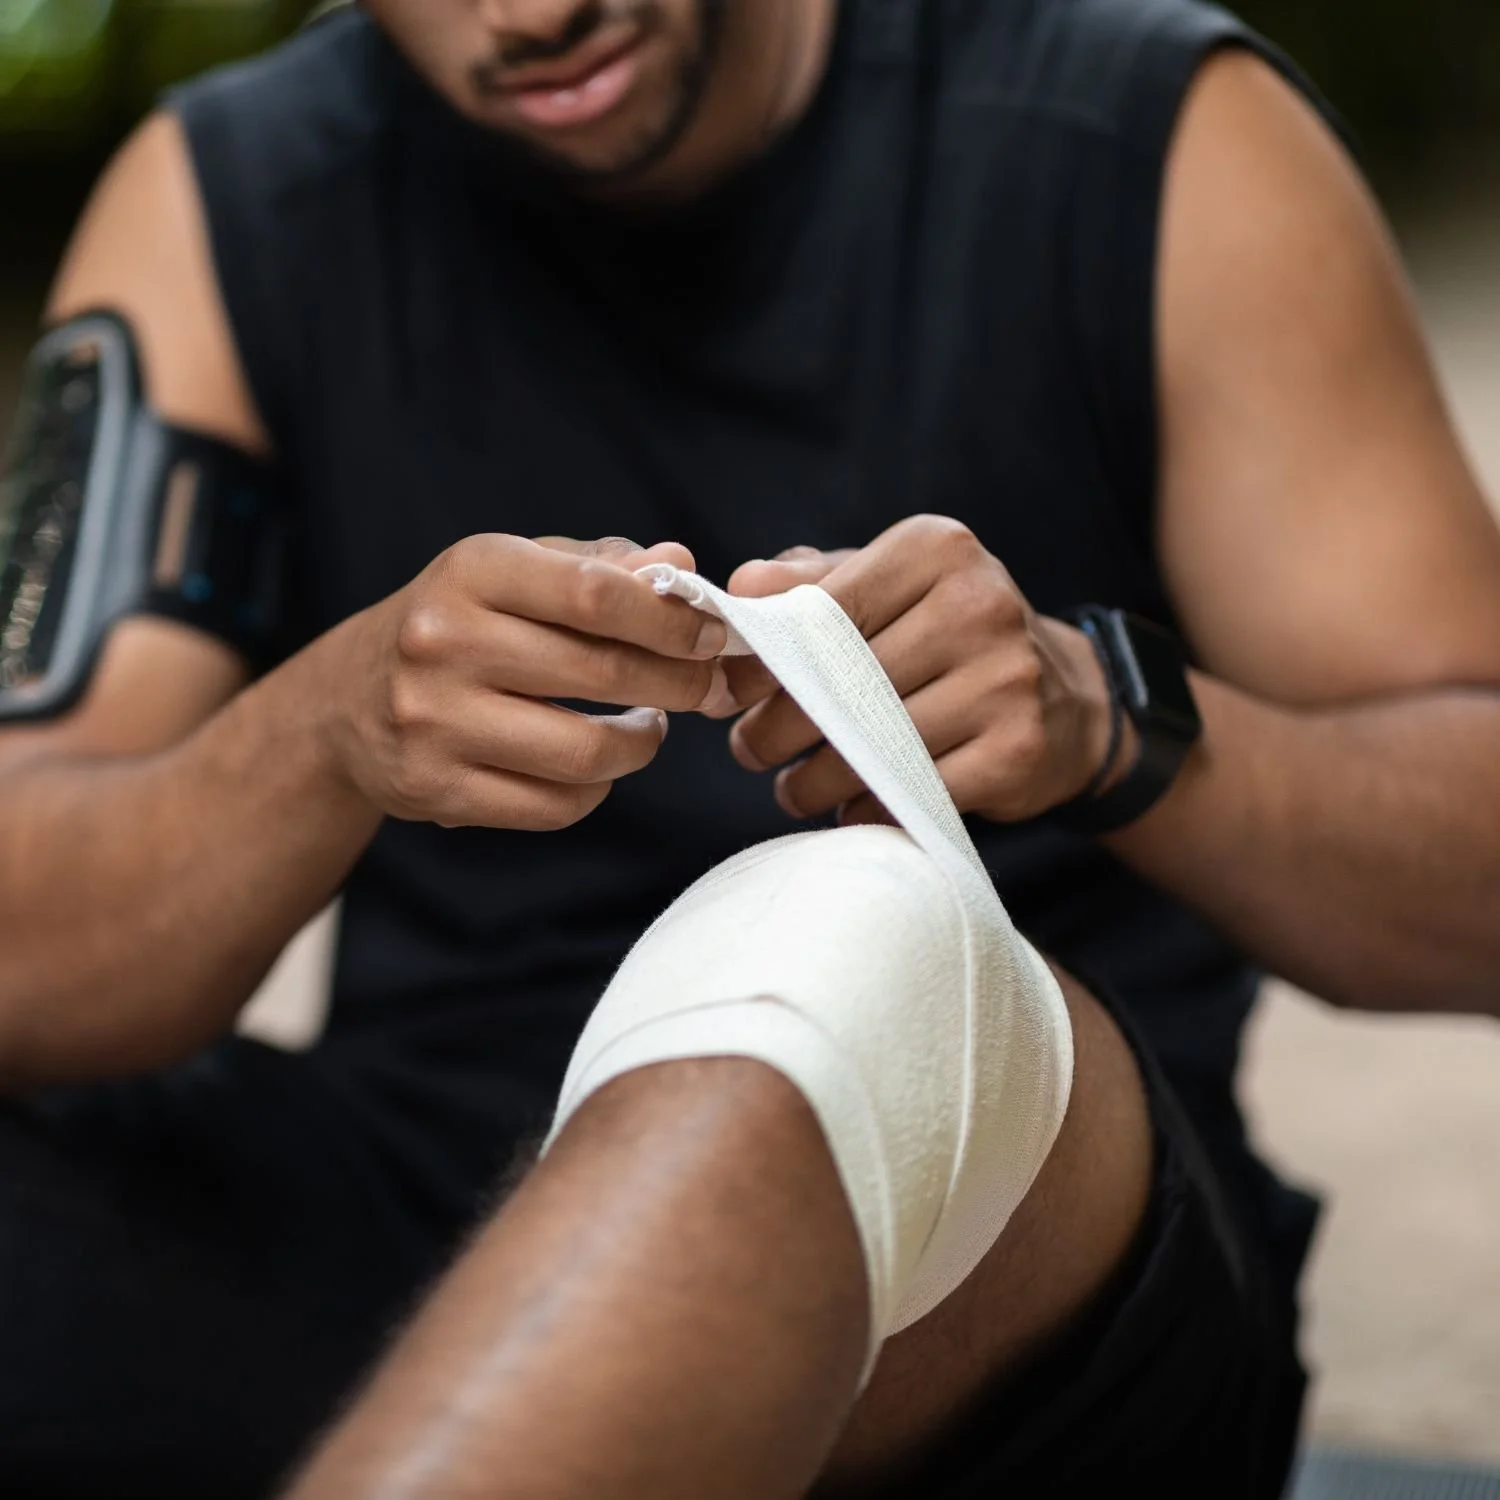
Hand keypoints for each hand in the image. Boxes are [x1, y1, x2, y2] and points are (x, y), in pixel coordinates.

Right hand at [320, 534, 726, 830]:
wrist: (344, 703)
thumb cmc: (458, 623)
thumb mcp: (514, 572)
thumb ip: (600, 565)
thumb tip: (681, 560)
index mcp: (472, 571)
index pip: (596, 593)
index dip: (671, 620)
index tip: (713, 635)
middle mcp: (443, 642)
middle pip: (603, 673)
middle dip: (679, 683)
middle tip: (706, 686)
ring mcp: (434, 722)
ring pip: (587, 753)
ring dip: (642, 745)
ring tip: (649, 727)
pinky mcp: (435, 791)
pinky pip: (556, 807)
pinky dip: (596, 791)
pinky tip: (599, 766)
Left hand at [720, 518, 1128, 824]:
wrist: (1068, 703)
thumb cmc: (950, 638)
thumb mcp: (890, 589)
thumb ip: (813, 582)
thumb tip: (740, 588)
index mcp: (939, 549)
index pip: (824, 608)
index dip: (765, 659)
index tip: (730, 693)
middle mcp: (980, 603)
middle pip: (841, 681)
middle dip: (777, 727)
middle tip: (749, 749)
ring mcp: (1007, 678)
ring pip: (870, 745)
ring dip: (812, 780)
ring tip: (790, 788)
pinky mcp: (1017, 749)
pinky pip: (912, 792)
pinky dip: (868, 810)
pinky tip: (849, 811)